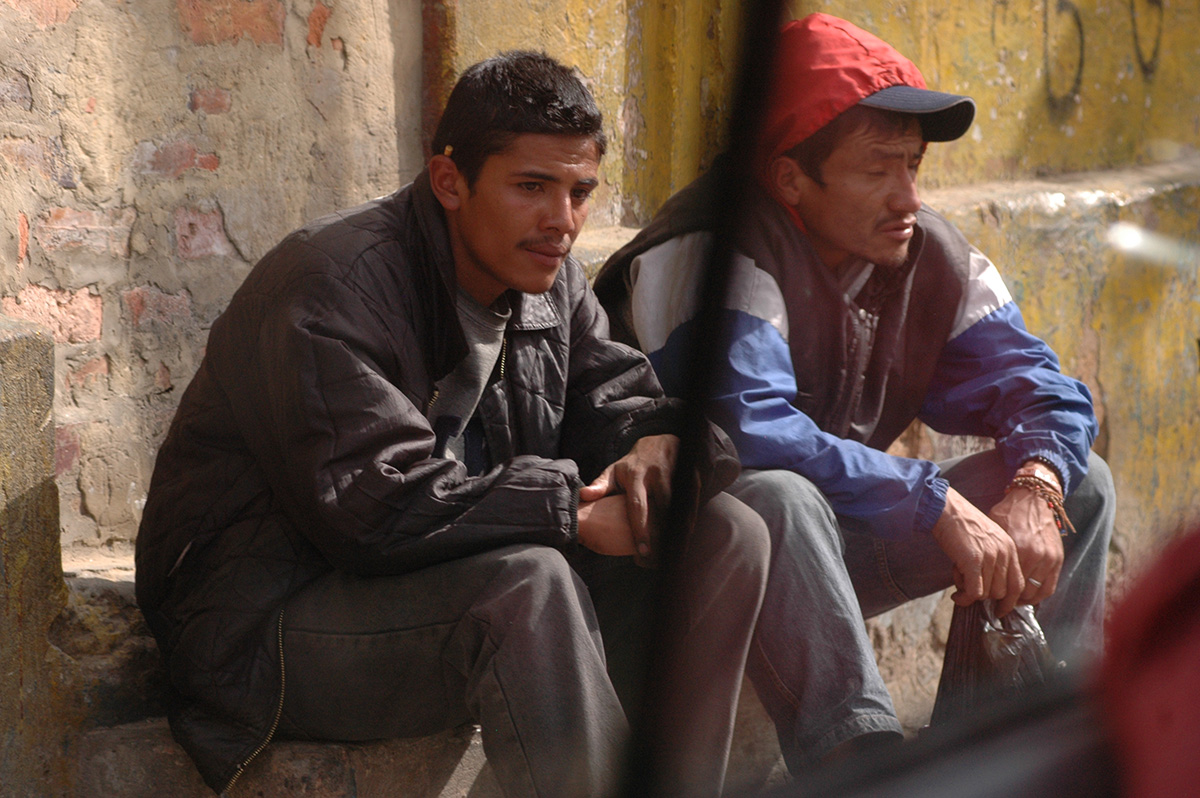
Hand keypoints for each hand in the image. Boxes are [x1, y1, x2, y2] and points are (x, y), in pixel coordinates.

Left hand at [579, 434, 678, 565]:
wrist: (661, 443)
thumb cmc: (633, 465)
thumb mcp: (614, 471)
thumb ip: (600, 485)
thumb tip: (583, 495)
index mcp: (635, 476)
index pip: (638, 506)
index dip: (641, 529)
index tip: (642, 551)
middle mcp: (656, 476)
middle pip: (662, 509)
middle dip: (663, 534)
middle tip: (661, 558)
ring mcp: (675, 476)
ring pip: (678, 508)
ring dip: (678, 531)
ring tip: (675, 552)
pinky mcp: (690, 478)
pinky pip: (691, 504)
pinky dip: (690, 521)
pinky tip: (686, 539)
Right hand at [932, 487, 1023, 615]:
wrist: (946, 508)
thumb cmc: (961, 523)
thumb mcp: (986, 539)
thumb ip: (993, 559)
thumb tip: (987, 586)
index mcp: (1010, 548)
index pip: (1018, 584)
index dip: (1010, 600)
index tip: (1000, 609)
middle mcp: (1003, 553)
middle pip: (1002, 592)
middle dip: (984, 596)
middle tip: (967, 588)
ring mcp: (989, 557)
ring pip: (987, 593)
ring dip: (971, 594)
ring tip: (958, 582)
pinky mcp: (973, 561)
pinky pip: (974, 591)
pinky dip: (965, 598)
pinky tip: (956, 595)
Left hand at [989, 486, 1064, 606]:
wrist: (1033, 498)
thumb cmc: (1008, 513)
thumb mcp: (992, 529)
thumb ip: (988, 551)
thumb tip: (973, 573)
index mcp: (1014, 549)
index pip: (1001, 583)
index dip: (990, 594)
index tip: (982, 599)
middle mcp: (1033, 556)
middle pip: (1017, 592)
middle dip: (1005, 601)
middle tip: (996, 604)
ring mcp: (1048, 559)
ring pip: (1033, 594)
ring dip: (1021, 601)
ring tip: (1010, 602)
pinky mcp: (1057, 560)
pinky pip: (1048, 588)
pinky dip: (1038, 596)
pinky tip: (1027, 597)